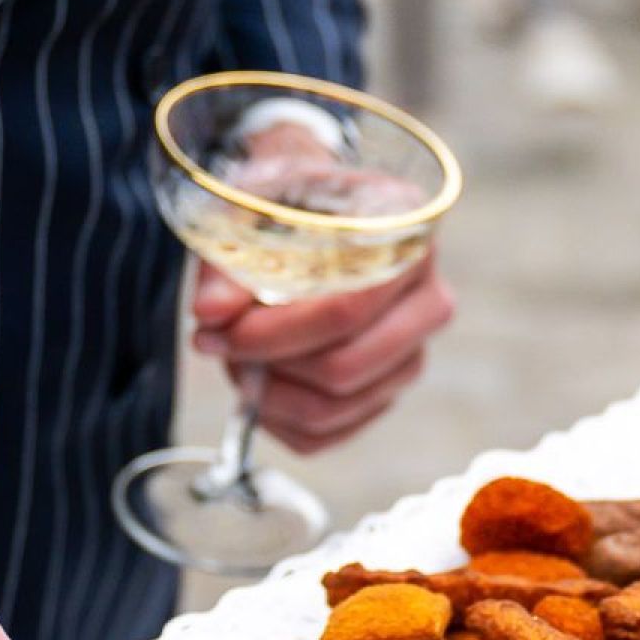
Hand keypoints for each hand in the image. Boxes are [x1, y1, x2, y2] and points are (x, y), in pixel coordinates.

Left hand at [189, 125, 455, 453]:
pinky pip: (330, 435)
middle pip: (347, 367)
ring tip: (238, 358)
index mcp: (408, 237)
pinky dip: (279, 421)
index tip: (215, 332)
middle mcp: (428, 297)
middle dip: (270, 364)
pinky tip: (257, 385)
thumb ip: (226, 261)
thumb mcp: (247, 210)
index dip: (273, 333)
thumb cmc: (283, 204)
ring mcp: (414, 352)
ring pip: (337, 407)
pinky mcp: (388, 391)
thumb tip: (211, 315)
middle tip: (223, 344)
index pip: (347, 311)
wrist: (308, 212)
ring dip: (270, 394)